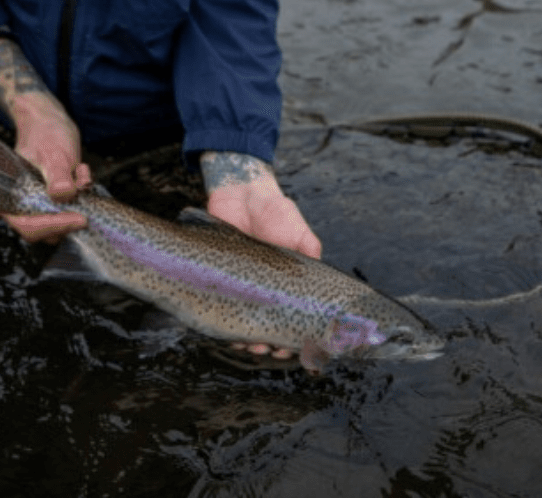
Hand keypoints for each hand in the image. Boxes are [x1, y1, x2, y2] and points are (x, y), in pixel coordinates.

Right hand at [7, 96, 89, 242]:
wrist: (48, 120)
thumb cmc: (44, 132)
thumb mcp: (54, 152)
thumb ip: (57, 175)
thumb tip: (62, 196)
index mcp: (10, 196)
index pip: (28, 226)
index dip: (53, 226)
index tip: (78, 219)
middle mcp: (21, 203)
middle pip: (43, 229)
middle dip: (68, 216)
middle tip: (85, 201)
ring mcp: (37, 202)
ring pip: (59, 220)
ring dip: (76, 203)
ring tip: (80, 175)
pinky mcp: (52, 199)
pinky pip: (68, 208)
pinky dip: (80, 194)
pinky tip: (81, 172)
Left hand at [202, 151, 321, 360]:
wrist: (240, 193)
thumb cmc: (274, 212)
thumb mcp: (298, 230)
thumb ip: (310, 249)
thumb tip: (322, 270)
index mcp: (284, 282)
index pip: (290, 316)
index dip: (292, 336)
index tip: (291, 348)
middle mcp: (262, 288)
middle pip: (265, 325)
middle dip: (268, 343)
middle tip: (269, 349)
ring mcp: (240, 285)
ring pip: (242, 321)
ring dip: (246, 338)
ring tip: (250, 345)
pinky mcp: (219, 278)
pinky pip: (220, 305)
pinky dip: (222, 321)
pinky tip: (226, 333)